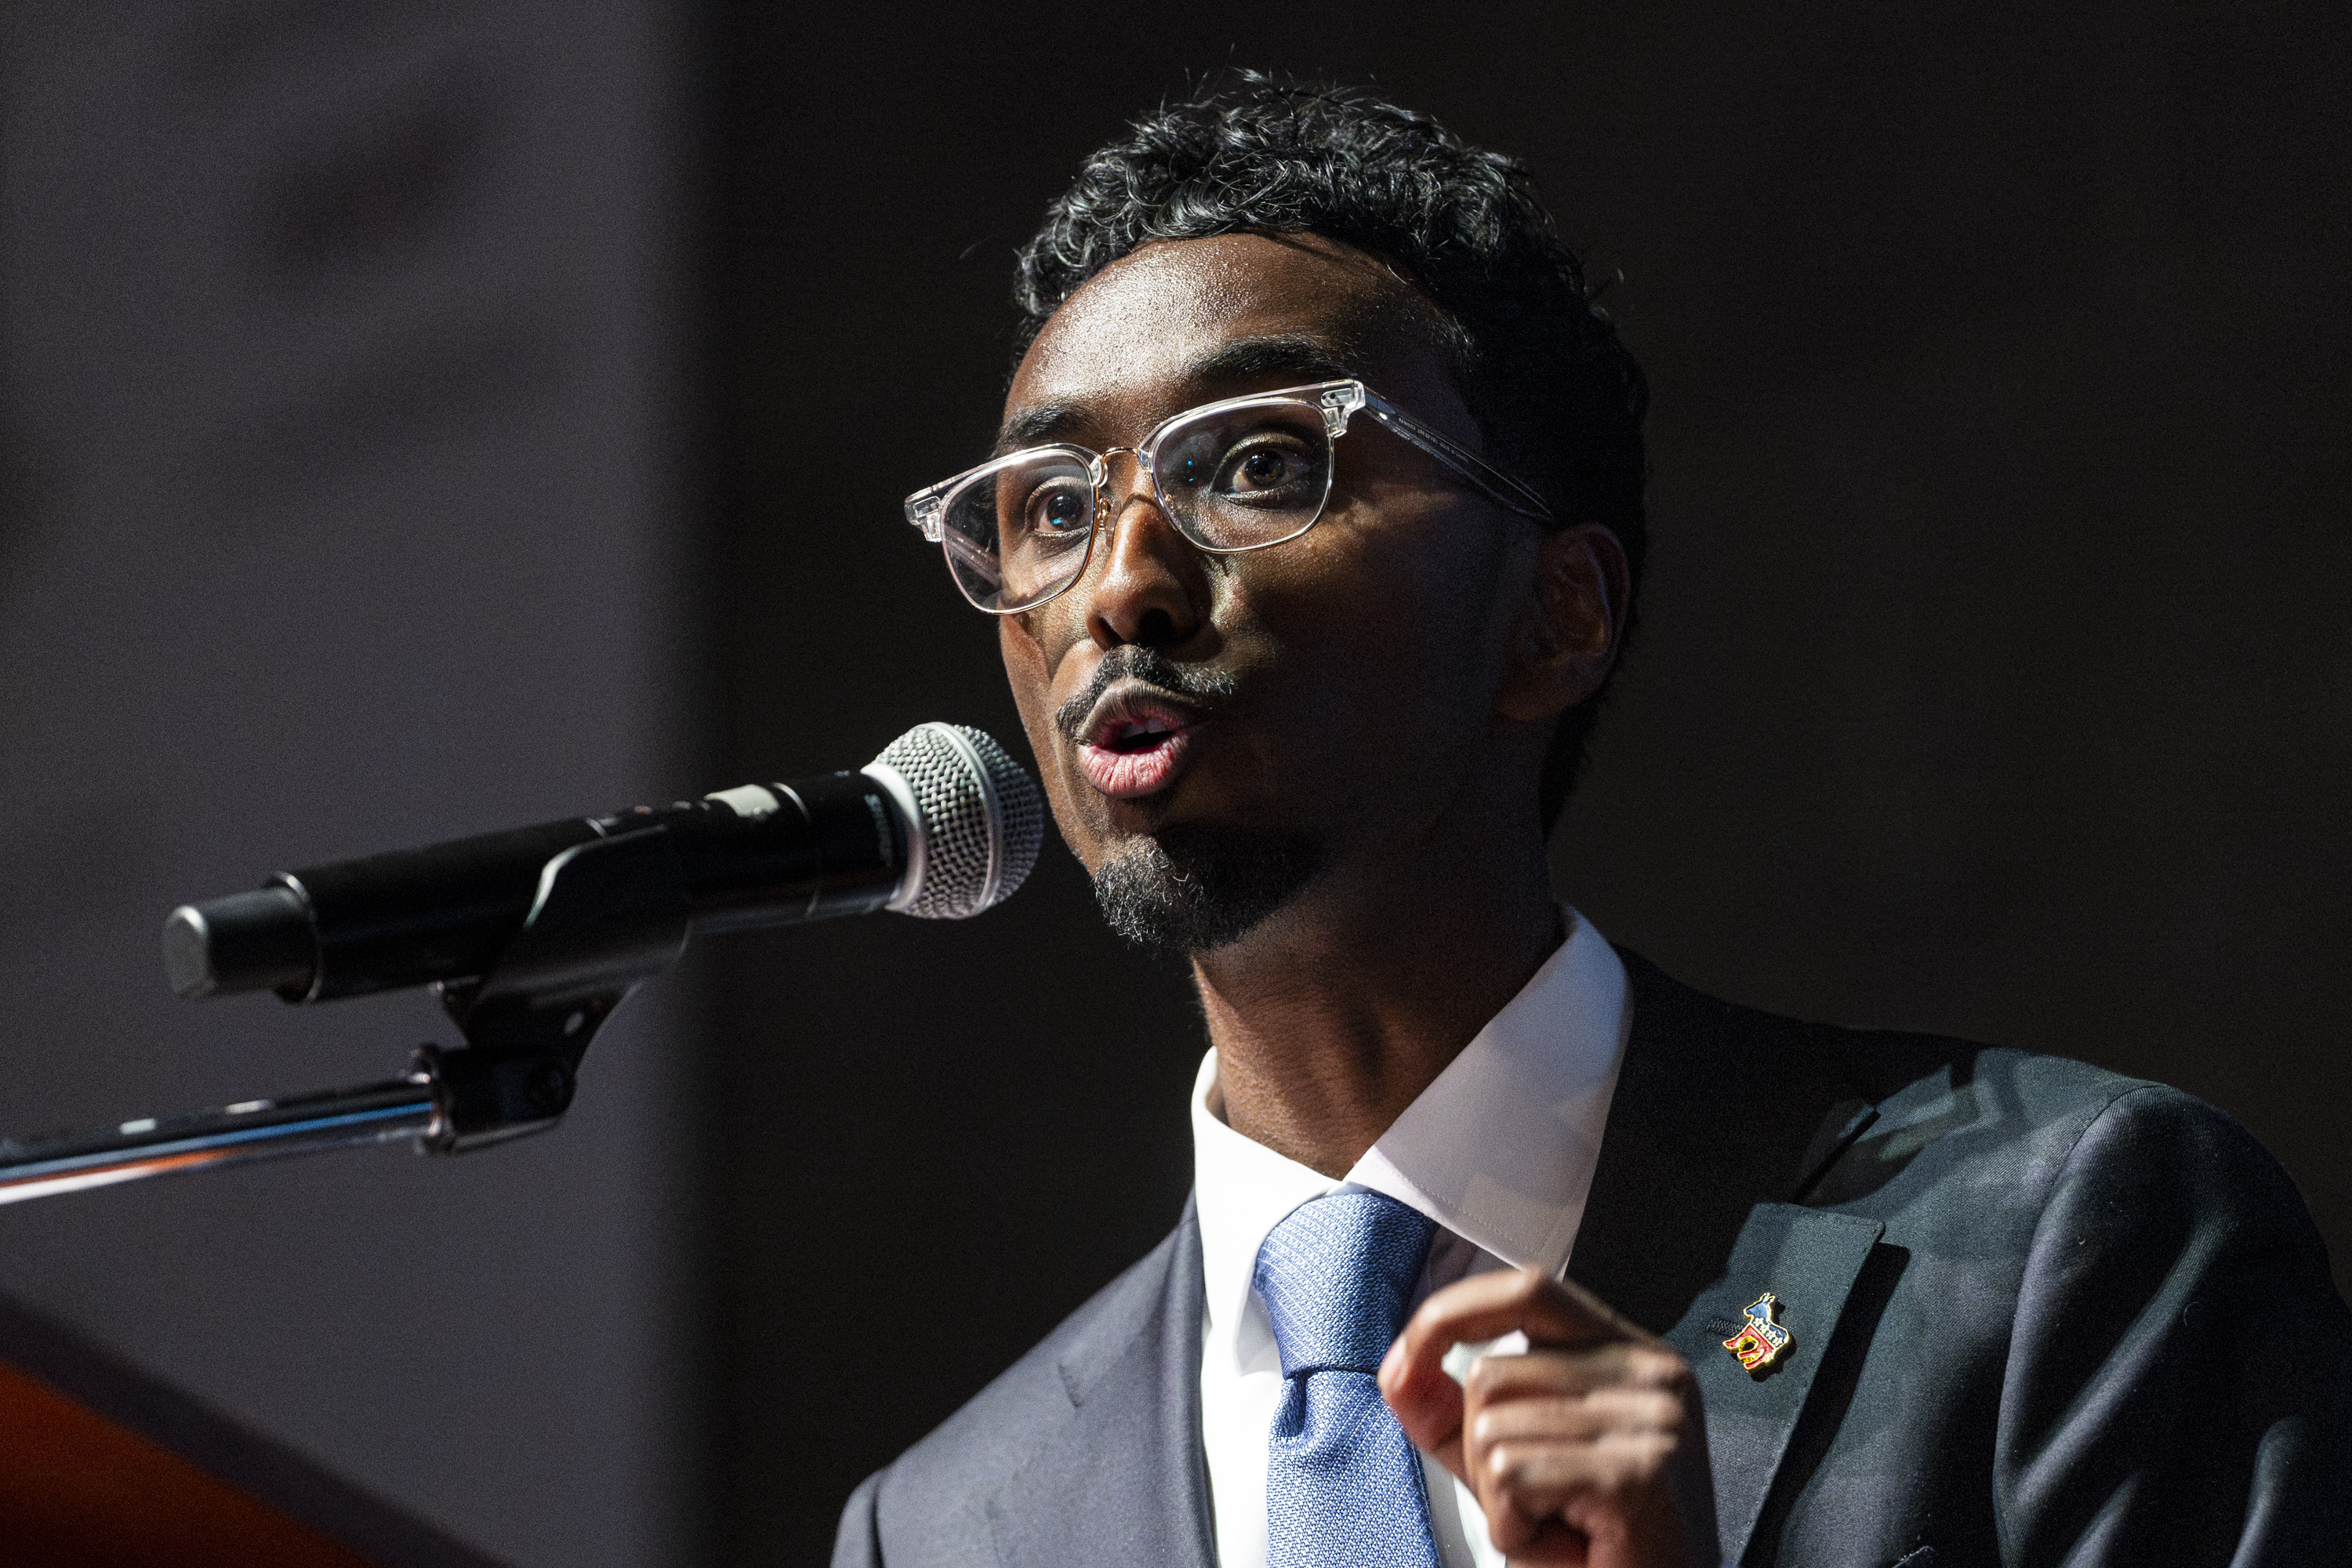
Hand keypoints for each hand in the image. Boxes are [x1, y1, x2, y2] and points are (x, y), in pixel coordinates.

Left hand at [1378, 1269, 1718, 1567]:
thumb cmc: (1598, 1549)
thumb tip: (1397, 1369)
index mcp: (1634, 1355)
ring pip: (1491, 1428)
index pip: (1530, 1290)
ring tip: (1562, 1528)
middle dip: (1482, 1453)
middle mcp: (1654, 1375)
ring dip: (1500, 1501)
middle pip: (1492, 1374)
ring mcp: (1653, 1420)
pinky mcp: (1637, 1473)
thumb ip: (1453, 1416)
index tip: (1408, 1356)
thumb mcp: (1511, 1471)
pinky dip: (1515, 1528)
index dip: (1455, 1312)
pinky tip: (1571, 1547)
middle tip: (1542, 1506)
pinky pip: (1512, 1477)